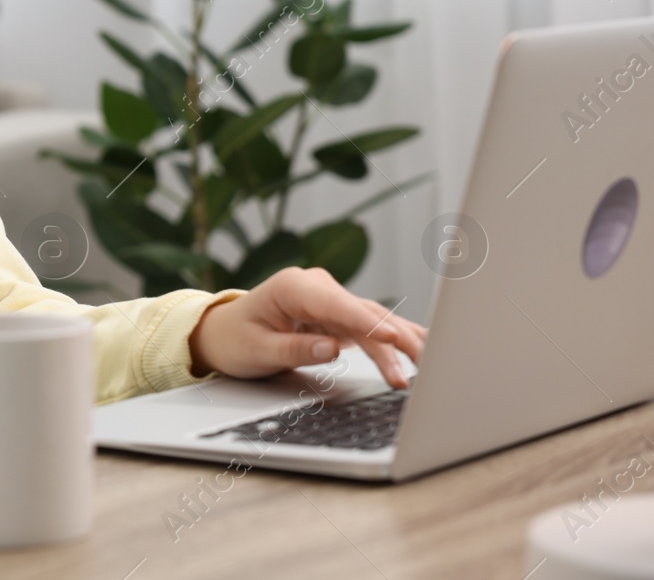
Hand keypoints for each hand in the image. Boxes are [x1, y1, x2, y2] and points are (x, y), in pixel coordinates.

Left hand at [187, 266, 424, 388]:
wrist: (224, 333)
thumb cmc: (235, 339)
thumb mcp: (257, 350)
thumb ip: (294, 349)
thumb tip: (331, 349)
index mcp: (293, 287)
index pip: (338, 306)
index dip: (368, 323)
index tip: (394, 338)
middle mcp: (316, 287)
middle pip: (363, 314)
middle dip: (394, 340)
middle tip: (422, 367)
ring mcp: (330, 299)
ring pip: (373, 321)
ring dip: (400, 343)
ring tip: (429, 365)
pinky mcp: (338, 315)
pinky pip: (370, 328)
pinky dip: (394, 340)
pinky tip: (422, 348)